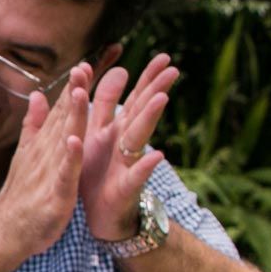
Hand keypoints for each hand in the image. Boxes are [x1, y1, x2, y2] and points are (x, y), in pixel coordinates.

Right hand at [0, 65, 91, 255]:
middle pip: (64, 116)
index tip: (93, 58)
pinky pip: (64, 173)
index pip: (63, 107)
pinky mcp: (55, 193)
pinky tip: (74, 141)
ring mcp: (50, 171)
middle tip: (89, 64)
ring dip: (72, 115)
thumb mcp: (27, 154)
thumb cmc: (20, 196)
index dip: (77, 83)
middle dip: (77, 89)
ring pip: (64, 138)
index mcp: (45, 143)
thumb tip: (39, 94)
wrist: (6, 231)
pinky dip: (69, 157)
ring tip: (80, 90)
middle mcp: (47, 152)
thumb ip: (35, 124)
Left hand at [82, 53, 177, 240]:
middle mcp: (126, 143)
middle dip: (155, 90)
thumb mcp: (99, 133)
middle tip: (171, 69)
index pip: (136, 98)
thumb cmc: (100, 172)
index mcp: (117, 129)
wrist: (101, 215)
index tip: (164, 56)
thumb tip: (118, 69)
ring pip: (139, 137)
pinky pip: (135, 176)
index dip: (147, 78)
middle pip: (143, 112)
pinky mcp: (124, 187)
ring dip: (150, 118)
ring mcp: (127, 164)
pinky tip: (157, 155)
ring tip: (161, 99)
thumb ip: (106, 104)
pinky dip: (145, 166)